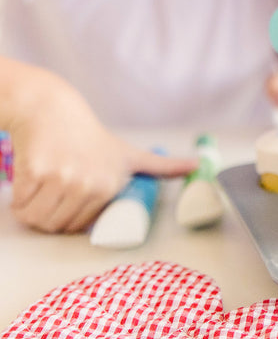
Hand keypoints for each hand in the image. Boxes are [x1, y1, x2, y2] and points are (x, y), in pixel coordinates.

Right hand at [4, 62, 196, 233]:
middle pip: (55, 226)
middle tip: (55, 187)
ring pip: (36, 219)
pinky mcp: (35, 172)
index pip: (78, 227)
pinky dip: (19, 197)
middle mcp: (89, 182)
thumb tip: (197, 166)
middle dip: (48, 214)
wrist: (55, 110)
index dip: (69, 216)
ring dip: (31, 209)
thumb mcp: (130, 154)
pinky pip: (20, 205)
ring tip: (44, 182)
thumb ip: (161, 166)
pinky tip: (31, 174)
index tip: (72, 194)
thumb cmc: (91, 138)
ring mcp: (62, 177)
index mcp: (111, 183)